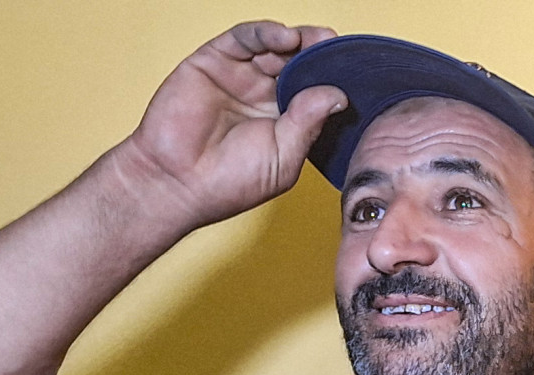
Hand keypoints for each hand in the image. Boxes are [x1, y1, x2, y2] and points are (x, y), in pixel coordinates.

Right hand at [114, 21, 346, 228]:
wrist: (177, 183)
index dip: (333, 78)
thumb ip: (308, 123)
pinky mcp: (214, 61)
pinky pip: (246, 38)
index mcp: (286, 120)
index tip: (356, 72)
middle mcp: (264, 95)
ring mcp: (240, 76)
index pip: (316, 89)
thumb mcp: (283, 157)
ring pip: (275, 47)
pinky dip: (267, 32)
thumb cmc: (229, 182)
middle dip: (320, 54)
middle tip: (338, 48)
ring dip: (299, 41)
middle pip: (299, 63)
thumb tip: (338, 94)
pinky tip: (286, 37)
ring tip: (315, 42)